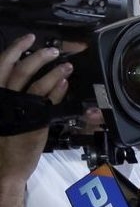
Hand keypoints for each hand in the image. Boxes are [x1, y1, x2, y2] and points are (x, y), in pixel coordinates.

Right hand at [0, 34, 72, 181]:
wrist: (3, 168)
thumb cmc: (1, 140)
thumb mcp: (0, 113)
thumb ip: (6, 94)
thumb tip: (18, 74)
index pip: (2, 65)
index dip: (15, 49)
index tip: (28, 38)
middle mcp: (3, 100)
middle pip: (21, 70)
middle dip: (39, 56)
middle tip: (53, 50)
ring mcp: (20, 111)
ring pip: (38, 84)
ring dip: (54, 71)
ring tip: (66, 65)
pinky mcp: (36, 122)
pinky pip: (49, 101)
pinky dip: (58, 89)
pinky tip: (65, 83)